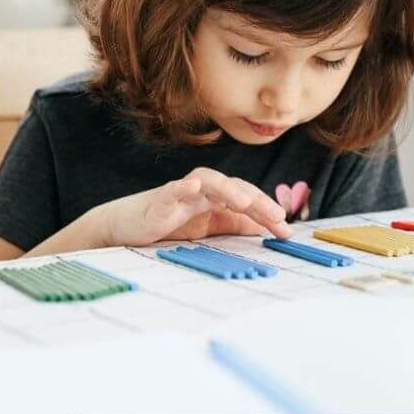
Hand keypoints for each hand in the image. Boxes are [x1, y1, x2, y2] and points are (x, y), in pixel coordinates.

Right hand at [88, 167, 293, 246]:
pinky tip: (193, 186)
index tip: (287, 232)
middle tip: (277, 216)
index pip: (247, 200)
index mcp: (215, 199)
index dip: (268, 212)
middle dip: (258, 200)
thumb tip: (265, 229)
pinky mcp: (159, 200)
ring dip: (229, 190)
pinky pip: (173, 190)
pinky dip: (183, 187)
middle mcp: (202, 191)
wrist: (126, 227)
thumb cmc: (167, 224)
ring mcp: (182, 193)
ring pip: (209, 182)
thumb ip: (233, 225)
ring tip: (245, 202)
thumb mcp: (207, 229)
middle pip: (235, 187)